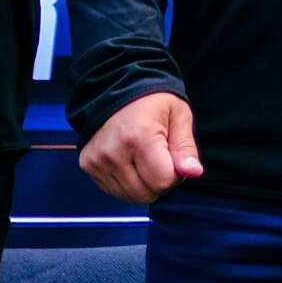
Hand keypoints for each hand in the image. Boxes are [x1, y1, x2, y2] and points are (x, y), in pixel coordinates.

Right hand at [79, 92, 203, 204]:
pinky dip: (126, 182)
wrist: (115, 87)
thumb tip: (193, 173)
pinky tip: (129, 161)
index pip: (162, 181)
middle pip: (145, 194)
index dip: (175, 174)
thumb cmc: (153, 101)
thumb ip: (186, 147)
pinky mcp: (88, 164)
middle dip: (159, 182)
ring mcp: (97, 160)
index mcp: (139, 137)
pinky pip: (113, 190)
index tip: (173, 155)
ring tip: (144, 158)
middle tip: (160, 157)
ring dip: (142, 184)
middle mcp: (113, 151)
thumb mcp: (178, 115)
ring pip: (129, 196)